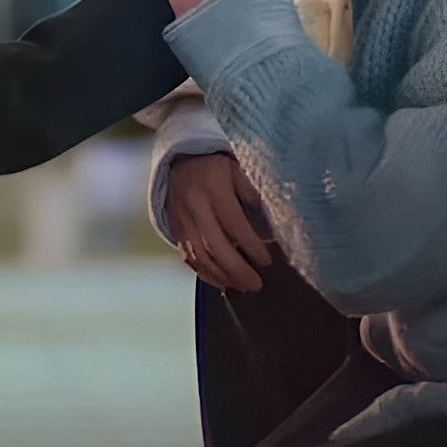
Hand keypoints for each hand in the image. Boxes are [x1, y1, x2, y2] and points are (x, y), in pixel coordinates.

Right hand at [168, 152, 270, 291]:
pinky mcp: (176, 231)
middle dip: (237, 269)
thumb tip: (270, 221)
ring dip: (222, 276)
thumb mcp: (237, 169)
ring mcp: (182, 222)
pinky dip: (205, 274)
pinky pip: (188, 258)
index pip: (234, 223)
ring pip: (200, 257)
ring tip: (242, 286)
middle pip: (215, 246)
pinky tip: (221, 282)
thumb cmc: (214, 165)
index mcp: (213, 190)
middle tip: (256, 284)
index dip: (251, 245)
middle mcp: (195, 208)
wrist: (179, 160)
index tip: (267, 260)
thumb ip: (252, 192)